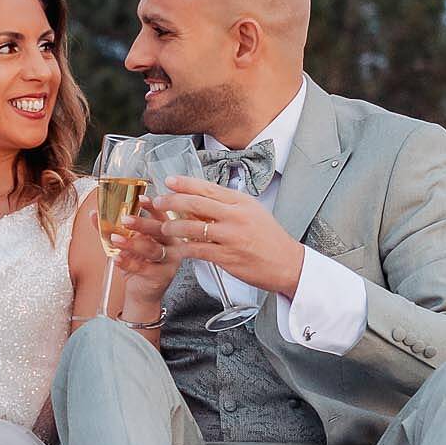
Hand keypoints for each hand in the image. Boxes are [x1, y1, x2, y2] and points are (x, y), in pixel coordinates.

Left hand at [109, 207, 180, 306]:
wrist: (141, 293)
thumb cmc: (138, 264)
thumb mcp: (125, 243)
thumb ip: (112, 229)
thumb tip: (94, 214)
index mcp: (165, 232)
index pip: (162, 215)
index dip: (152, 207)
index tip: (140, 199)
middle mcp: (172, 245)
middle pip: (159, 230)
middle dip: (141, 223)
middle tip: (124, 219)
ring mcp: (169, 261)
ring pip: (152, 249)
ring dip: (132, 243)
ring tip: (116, 239)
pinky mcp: (162, 276)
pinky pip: (144, 268)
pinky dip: (128, 262)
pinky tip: (117, 257)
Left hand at [146, 176, 306, 297]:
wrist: (288, 263)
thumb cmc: (269, 238)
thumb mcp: (252, 212)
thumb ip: (227, 205)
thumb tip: (200, 199)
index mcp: (241, 202)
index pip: (207, 188)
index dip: (185, 183)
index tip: (169, 181)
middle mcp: (235, 216)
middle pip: (196, 203)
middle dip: (172, 201)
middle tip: (157, 201)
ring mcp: (231, 237)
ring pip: (192, 227)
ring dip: (173, 226)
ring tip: (163, 226)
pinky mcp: (227, 257)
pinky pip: (197, 250)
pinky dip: (183, 249)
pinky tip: (175, 248)